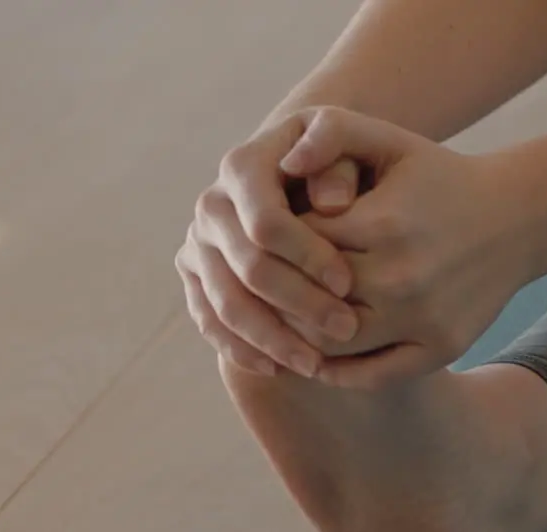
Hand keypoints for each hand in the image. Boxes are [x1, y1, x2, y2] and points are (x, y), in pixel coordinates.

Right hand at [175, 116, 365, 377]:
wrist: (304, 179)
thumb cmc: (338, 166)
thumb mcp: (351, 148)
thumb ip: (342, 157)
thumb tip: (333, 203)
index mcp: (243, 166)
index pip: (266, 222)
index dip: (307, 256)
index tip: (349, 283)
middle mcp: (212, 204)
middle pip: (247, 267)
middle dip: (298, 304)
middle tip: (346, 330)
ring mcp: (199, 242)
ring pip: (226, 303)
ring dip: (271, 339)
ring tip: (315, 364)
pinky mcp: (195, 275)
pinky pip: (209, 320)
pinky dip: (241, 348)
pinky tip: (278, 369)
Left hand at [280, 107, 546, 388]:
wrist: (518, 218)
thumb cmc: (439, 178)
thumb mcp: (390, 141)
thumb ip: (332, 133)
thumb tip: (285, 163)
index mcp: (383, 223)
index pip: (296, 245)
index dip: (275, 245)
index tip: (267, 241)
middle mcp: (403, 276)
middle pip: (305, 299)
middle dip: (278, 294)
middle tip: (261, 289)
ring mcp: (423, 319)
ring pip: (330, 344)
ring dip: (298, 336)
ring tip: (282, 320)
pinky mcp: (441, 349)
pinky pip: (370, 376)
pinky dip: (336, 371)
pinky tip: (318, 354)